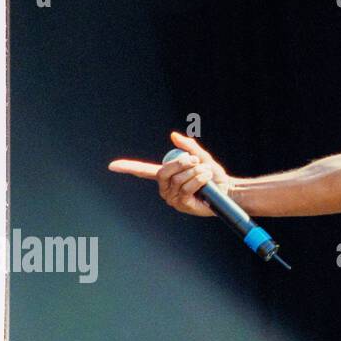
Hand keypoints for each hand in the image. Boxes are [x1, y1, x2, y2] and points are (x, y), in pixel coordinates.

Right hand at [108, 131, 234, 215]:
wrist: (227, 188)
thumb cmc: (213, 175)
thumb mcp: (201, 157)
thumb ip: (188, 147)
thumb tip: (173, 136)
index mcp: (166, 176)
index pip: (143, 171)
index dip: (128, 167)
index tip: (112, 165)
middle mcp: (165, 188)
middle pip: (163, 172)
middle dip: (181, 163)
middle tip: (196, 160)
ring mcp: (172, 198)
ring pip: (178, 179)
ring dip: (196, 172)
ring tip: (206, 172)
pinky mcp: (182, 204)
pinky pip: (186, 188)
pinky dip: (199, 180)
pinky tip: (206, 179)